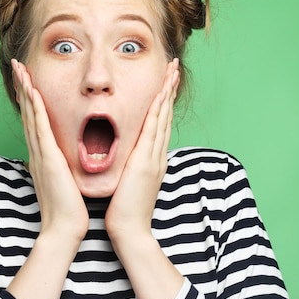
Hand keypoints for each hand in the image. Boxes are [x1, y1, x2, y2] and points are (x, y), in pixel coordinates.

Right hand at [12, 59, 88, 242]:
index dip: (29, 99)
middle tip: (18, 65)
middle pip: (27, 113)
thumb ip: (57, 169)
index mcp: (43, 156)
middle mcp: (37, 152)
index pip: (34, 121)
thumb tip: (56, 162)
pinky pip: (40, 129)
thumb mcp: (61, 182)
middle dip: (23, 87)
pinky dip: (35, 110)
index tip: (28, 80)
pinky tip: (33, 92)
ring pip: (30, 116)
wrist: (64, 229)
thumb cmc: (67, 208)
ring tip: (21, 69)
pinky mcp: (48, 160)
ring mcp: (41, 155)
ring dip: (26, 91)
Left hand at [105, 58, 179, 240]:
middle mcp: (156, 155)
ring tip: (172, 72)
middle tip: (173, 68)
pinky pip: (154, 130)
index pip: (159, 125)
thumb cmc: (126, 210)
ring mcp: (154, 157)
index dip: (163, 103)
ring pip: (163, 118)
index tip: (164, 84)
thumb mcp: (129, 184)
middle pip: (165, 116)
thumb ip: (131, 169)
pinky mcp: (147, 162)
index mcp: (152, 160)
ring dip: (167, 93)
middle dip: (169, 91)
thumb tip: (128, 160)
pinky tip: (160, 94)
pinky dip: (159, 110)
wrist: (130, 230)